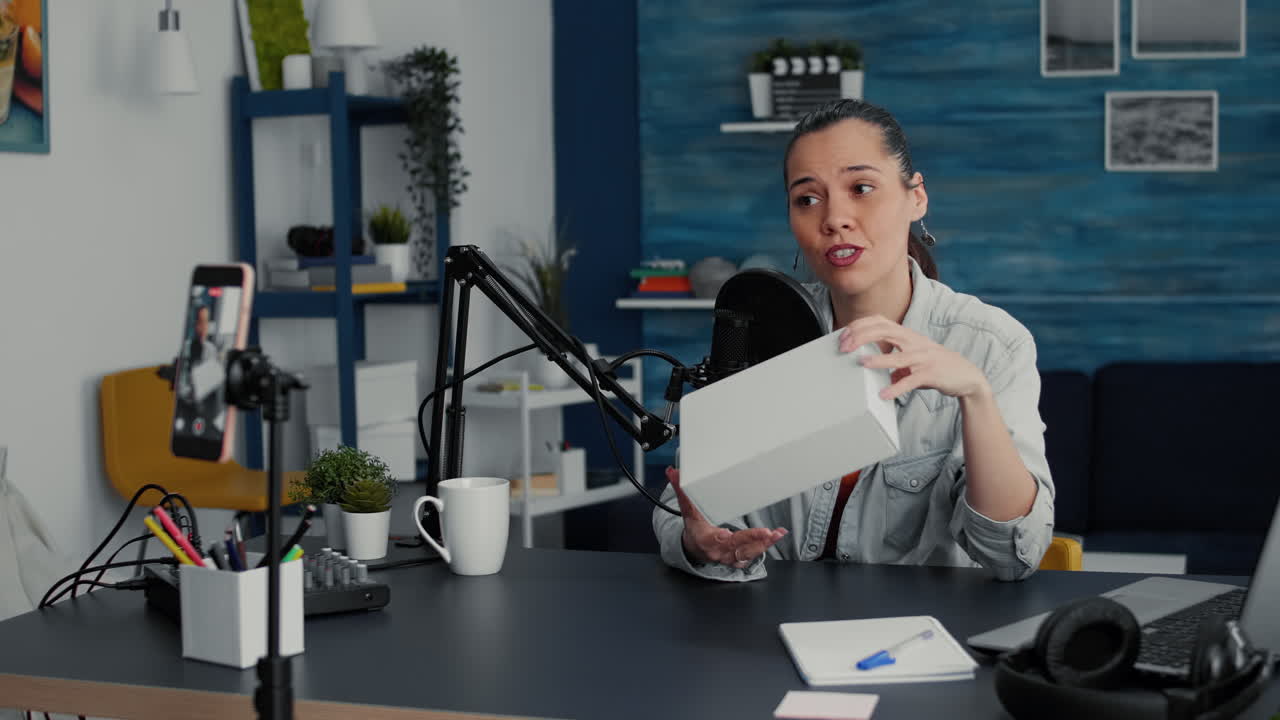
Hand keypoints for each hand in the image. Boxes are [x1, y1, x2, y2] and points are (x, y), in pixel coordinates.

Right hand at [666, 467, 787, 568]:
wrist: (695, 548)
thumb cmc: (694, 527)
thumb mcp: (687, 510)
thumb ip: (682, 491)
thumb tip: (672, 472)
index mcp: (704, 538)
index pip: (711, 538)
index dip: (719, 538)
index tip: (726, 533)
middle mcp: (717, 551)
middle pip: (735, 546)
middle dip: (751, 539)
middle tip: (766, 533)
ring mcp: (728, 557)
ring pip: (747, 552)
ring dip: (764, 543)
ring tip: (777, 534)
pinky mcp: (738, 560)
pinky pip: (752, 555)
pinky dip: (765, 546)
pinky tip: (777, 536)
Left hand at [839, 315, 989, 400]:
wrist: (966, 375)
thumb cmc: (934, 365)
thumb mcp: (910, 357)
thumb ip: (890, 358)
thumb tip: (869, 365)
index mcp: (906, 335)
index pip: (879, 321)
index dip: (860, 325)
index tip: (843, 335)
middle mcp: (914, 341)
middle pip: (885, 331)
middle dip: (862, 336)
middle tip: (844, 347)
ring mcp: (924, 357)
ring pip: (899, 356)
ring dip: (879, 360)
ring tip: (861, 364)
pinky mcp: (931, 374)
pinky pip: (911, 380)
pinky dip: (897, 388)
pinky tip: (884, 395)